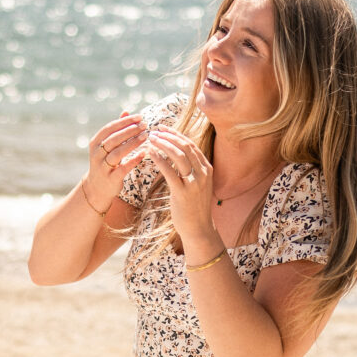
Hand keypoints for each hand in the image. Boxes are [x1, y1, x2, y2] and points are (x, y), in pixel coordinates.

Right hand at [83, 112, 147, 209]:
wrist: (97, 188)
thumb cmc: (106, 162)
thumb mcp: (107, 146)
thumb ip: (117, 129)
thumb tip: (126, 111)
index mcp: (95, 143)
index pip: (110, 128)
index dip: (125, 121)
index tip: (140, 117)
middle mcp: (97, 154)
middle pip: (114, 139)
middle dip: (130, 130)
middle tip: (145, 125)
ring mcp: (102, 167)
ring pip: (118, 152)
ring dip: (132, 143)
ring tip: (145, 136)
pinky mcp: (111, 178)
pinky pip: (123, 168)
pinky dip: (133, 160)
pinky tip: (144, 153)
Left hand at [146, 128, 217, 245]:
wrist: (198, 228)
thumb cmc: (194, 206)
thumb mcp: (197, 184)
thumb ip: (191, 169)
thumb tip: (177, 153)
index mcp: (206, 168)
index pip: (191, 145)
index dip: (176, 134)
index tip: (162, 128)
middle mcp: (202, 173)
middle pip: (185, 146)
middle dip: (168, 136)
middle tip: (153, 131)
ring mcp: (194, 182)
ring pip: (178, 155)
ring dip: (163, 144)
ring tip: (150, 139)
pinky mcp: (182, 192)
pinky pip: (169, 171)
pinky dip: (158, 159)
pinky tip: (149, 154)